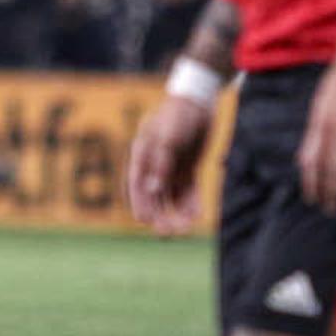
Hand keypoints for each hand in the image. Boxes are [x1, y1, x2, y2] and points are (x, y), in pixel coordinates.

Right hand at [128, 94, 213, 235]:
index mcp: (141, 154)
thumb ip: (161, 163)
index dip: (139, 203)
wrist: (199, 102)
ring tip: (185, 230)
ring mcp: (170, 168)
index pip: (135, 184)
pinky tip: (197, 216)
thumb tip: (153, 188)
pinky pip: (187, 191)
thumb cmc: (179, 115)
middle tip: (168, 234)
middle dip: (159, 215)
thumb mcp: (169, 137)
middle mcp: (153, 165)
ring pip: (170, 197)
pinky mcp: (186, 169)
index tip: (144, 221)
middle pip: (152, 196)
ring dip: (175, 213)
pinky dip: (190, 203)